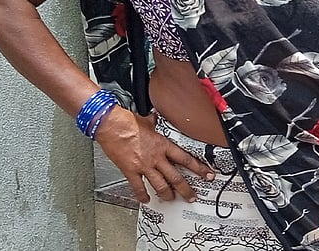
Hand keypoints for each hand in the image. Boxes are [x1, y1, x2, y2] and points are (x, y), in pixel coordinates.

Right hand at [95, 107, 214, 202]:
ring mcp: (144, 166)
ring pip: (160, 185)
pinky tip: (146, 199)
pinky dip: (142, 195)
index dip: (199, 169)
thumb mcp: (147, 121)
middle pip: (176, 177)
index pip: (186, 159)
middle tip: (191, 196)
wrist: (111, 126)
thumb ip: (154, 123)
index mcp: (163, 145)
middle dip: (186, 189)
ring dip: (167, 194)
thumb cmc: (128, 122)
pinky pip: (138, 187)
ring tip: (171, 199)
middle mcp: (156, 157)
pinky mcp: (131, 171)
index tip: (207, 175)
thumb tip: (155, 119)